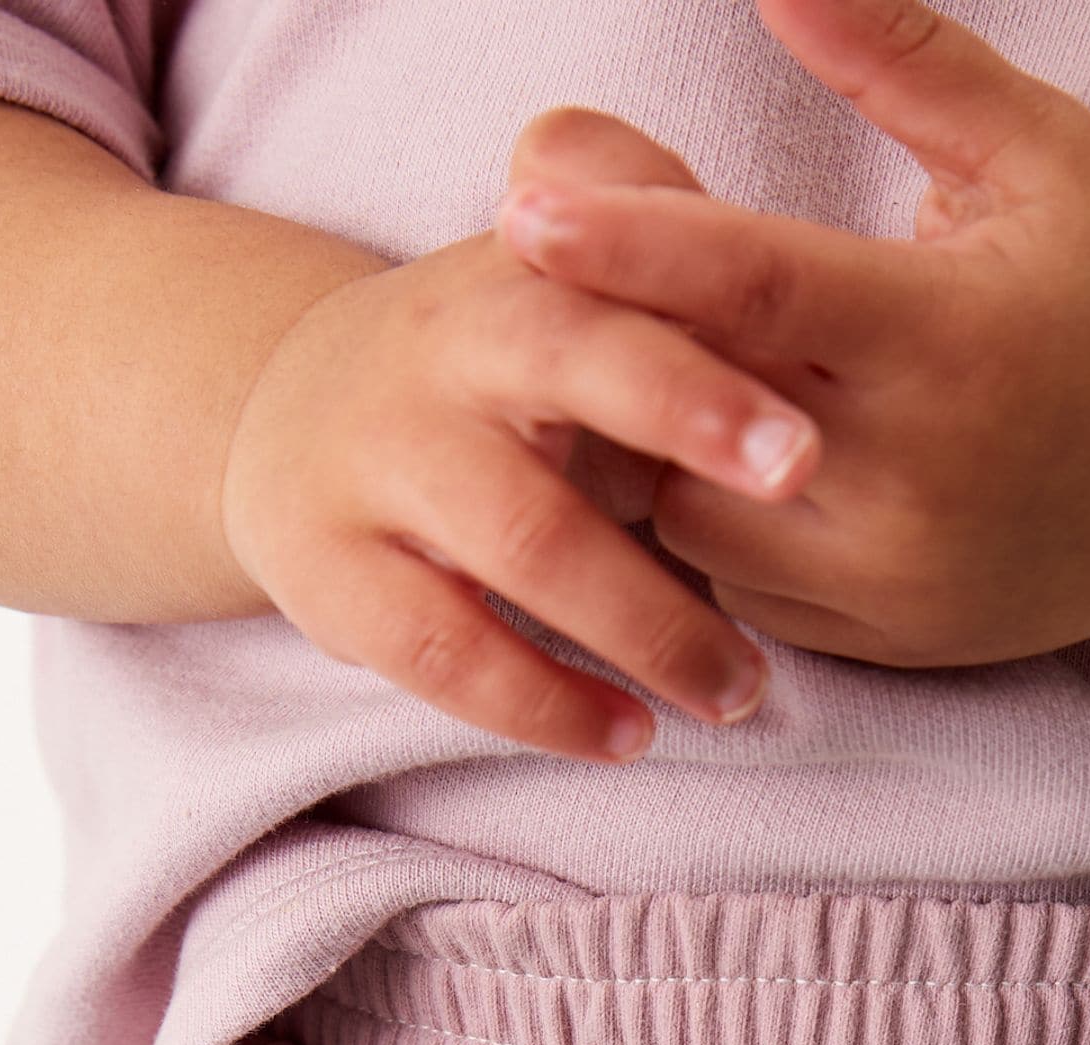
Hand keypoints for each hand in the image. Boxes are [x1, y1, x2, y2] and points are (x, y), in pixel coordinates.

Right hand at [221, 109, 822, 757]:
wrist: (285, 414)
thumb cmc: (489, 371)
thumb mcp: (560, 293)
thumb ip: (659, 263)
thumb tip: (765, 284)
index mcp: (520, 277)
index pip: (616, 290)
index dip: (705, 364)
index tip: (805, 449)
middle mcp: (442, 353)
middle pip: (564, 375)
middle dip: (686, 431)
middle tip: (799, 498)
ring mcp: (378, 464)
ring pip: (521, 539)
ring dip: (646, 624)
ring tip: (737, 689)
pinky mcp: (331, 576)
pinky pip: (447, 652)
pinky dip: (546, 705)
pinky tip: (628, 735)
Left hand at [500, 0, 1089, 668]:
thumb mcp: (1039, 151)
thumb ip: (902, 59)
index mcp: (949, 335)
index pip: (755, 283)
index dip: (631, 243)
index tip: (524, 208)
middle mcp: (916, 473)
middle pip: (695, 411)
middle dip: (614, 340)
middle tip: (553, 279)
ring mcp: (898, 574)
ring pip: (692, 519)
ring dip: (653, 445)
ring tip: (652, 371)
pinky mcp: (890, 640)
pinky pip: (740, 592)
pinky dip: (711, 525)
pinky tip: (721, 463)